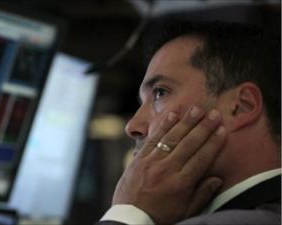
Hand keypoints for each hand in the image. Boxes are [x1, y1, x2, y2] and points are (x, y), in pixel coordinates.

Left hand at [112, 106, 226, 224]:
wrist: (130, 219)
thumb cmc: (159, 217)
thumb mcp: (185, 211)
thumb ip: (202, 194)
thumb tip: (217, 178)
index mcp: (180, 184)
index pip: (202, 158)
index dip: (213, 143)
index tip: (222, 130)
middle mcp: (166, 170)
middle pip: (189, 144)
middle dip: (203, 127)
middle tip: (214, 113)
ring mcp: (151, 163)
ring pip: (171, 138)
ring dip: (185, 122)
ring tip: (196, 109)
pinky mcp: (138, 159)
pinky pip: (152, 139)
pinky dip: (163, 126)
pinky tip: (172, 116)